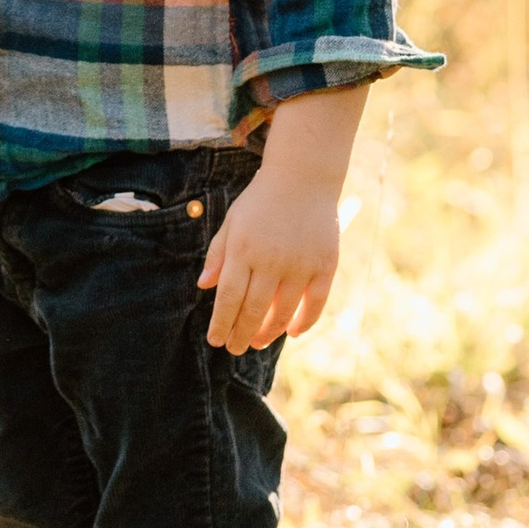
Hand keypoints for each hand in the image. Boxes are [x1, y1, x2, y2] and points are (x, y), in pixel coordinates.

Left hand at [198, 169, 339, 349]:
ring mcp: (300, 264)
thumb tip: (203, 286)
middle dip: (241, 333)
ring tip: (257, 343)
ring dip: (269, 332)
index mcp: (243, 249)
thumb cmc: (261, 201)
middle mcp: (271, 260)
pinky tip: (292, 332)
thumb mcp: (232, 221)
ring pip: (283, 311)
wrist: (303, 178)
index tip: (215, 340)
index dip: (221, 323)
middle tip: (234, 349)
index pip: (229, 297)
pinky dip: (304, 321)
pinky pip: (315, 303)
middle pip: (253, 309)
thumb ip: (218, 254)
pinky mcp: (325, 265)